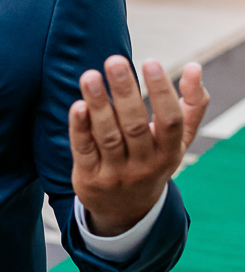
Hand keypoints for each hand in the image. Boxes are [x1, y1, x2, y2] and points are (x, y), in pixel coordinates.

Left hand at [70, 56, 209, 235]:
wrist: (127, 211)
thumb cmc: (154, 160)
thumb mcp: (178, 141)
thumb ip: (192, 104)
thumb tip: (194, 67)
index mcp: (169, 152)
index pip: (170, 121)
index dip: (162, 92)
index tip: (152, 61)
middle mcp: (144, 164)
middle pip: (135, 125)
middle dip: (125, 92)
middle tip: (115, 60)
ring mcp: (116, 173)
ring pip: (107, 136)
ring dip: (98, 105)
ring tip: (90, 76)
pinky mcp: (89, 176)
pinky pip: (84, 149)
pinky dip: (80, 128)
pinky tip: (77, 106)